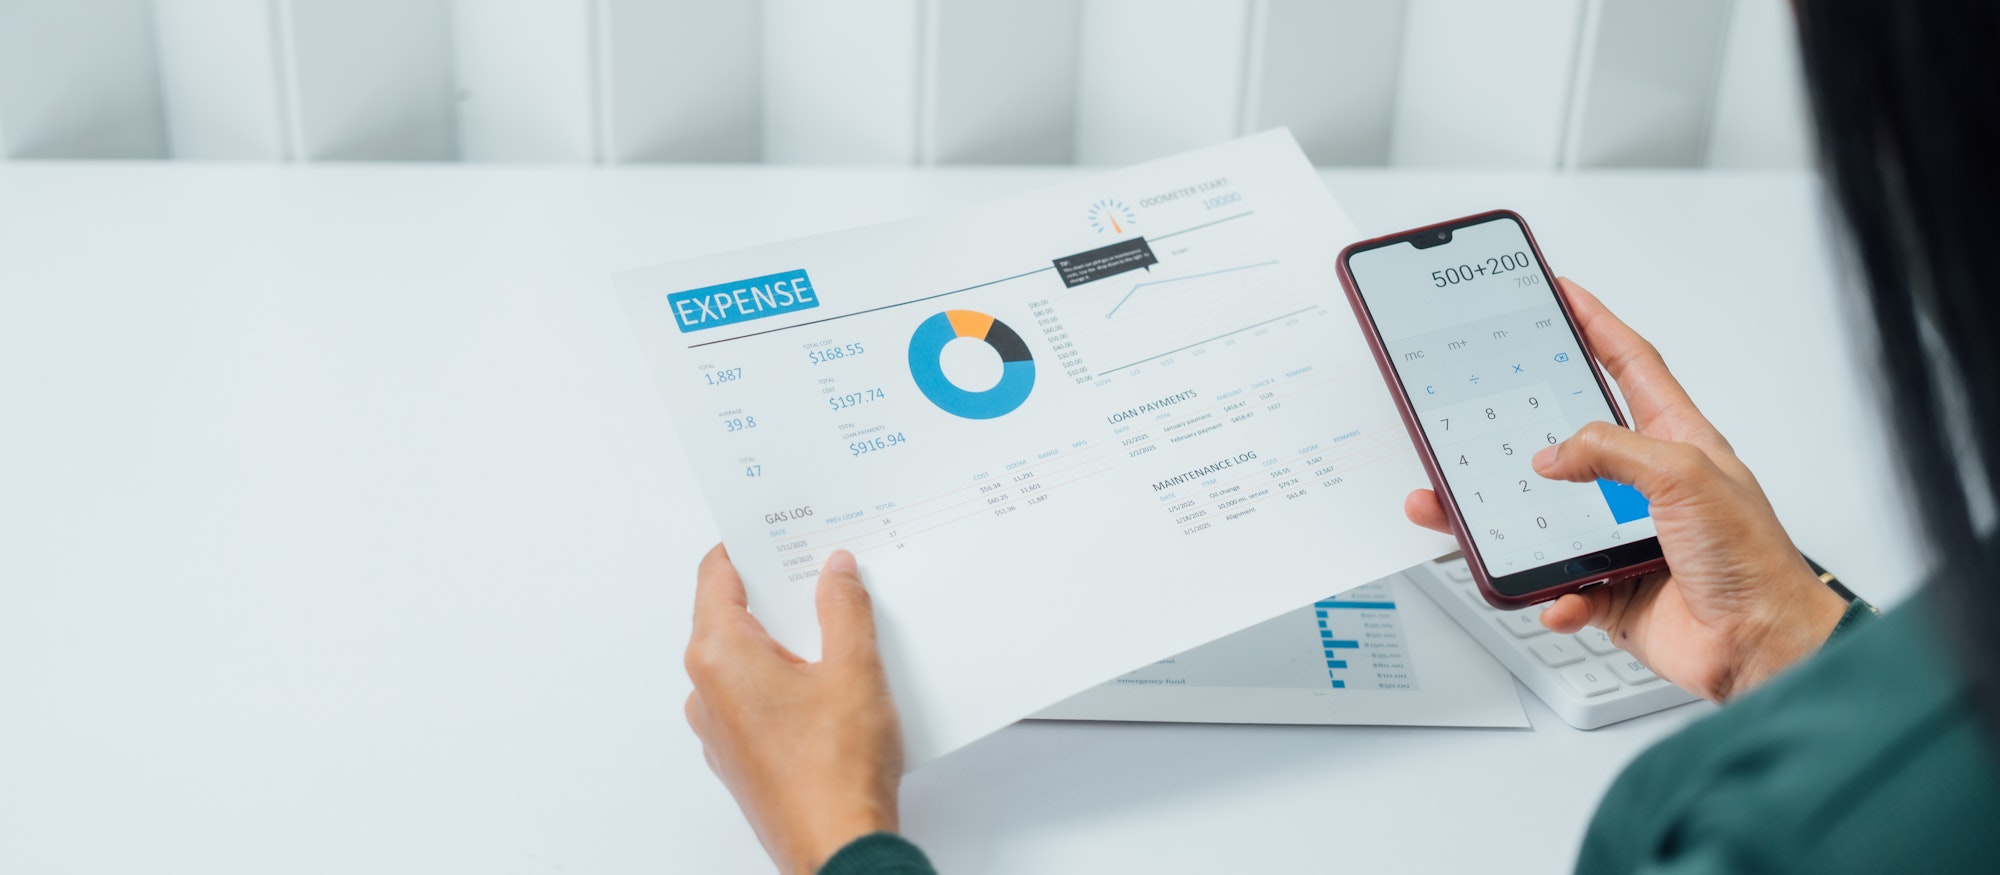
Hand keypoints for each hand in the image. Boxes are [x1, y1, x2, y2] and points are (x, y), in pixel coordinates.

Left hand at [684, 545, 902, 873]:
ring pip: (745, 659)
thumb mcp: (855, 669)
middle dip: (777, 592)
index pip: (717, 574)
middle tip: (823, 572)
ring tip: (839, 630)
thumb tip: (836, 572)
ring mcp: (719, 727)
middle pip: (731, 615)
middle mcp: (706, 689)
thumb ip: (844, 608)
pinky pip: (755, 697)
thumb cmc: (835, 772)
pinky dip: (785, 680)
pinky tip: (833, 684)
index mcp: (720, 655)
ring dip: (786, 640)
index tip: (779, 530)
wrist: (837, 849)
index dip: (750, 546)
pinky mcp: (740, 755)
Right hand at [1404, 279, 1848, 700]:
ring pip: (1548, 521)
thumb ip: (1612, 451)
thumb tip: (1554, 452)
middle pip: (1570, 445)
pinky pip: (1563, 586)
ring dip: (1505, 523)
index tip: (1563, 296)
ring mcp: (1628, 540)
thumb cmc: (1754, 562)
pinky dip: (1552, 594)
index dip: (1595, 326)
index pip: (1629, 366)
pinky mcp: (1615, 591)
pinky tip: (1557, 595)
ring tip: (1461, 513)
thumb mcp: (1684, 476)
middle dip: (1521, 430)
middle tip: (1480, 410)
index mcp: (1677, 442)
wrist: (1763, 649)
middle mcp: (1649, 487)